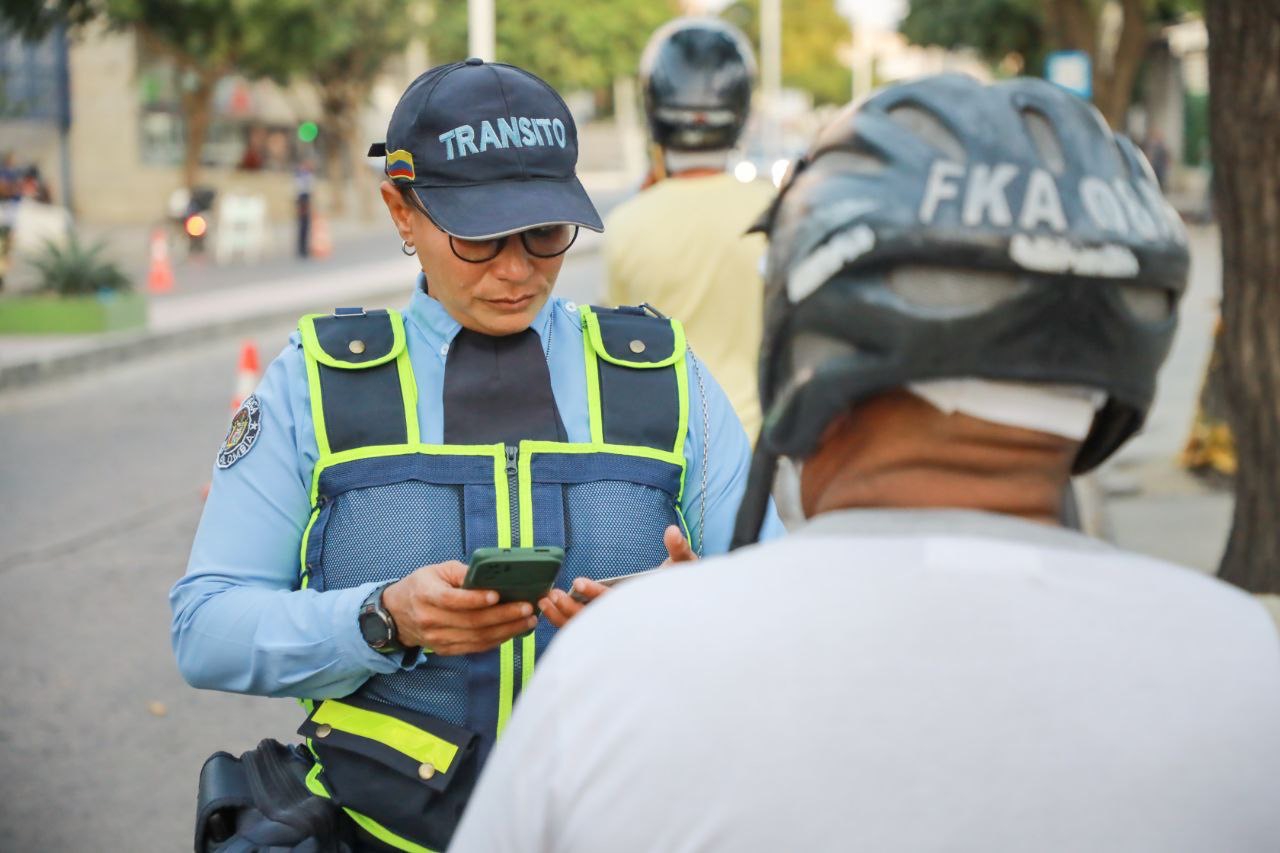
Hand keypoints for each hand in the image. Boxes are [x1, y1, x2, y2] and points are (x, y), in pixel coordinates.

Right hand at [382, 561, 537, 655]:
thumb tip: (492, 574)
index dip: (475, 599)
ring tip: (528, 620)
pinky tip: (513, 631)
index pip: (451, 599)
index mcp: (425, 595)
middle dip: (502, 615)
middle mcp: (429, 619)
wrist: (397, 614)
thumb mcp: (437, 570)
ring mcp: (437, 638)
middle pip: (470, 621)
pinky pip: (475, 647)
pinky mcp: (445, 649)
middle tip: (526, 607)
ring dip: (506, 630)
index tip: (497, 595)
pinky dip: (497, 640)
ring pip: (476, 638)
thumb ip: (462, 573)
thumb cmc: (422, 586)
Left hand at [539, 526, 696, 628]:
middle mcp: (630, 621)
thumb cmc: (687, 586)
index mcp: (644, 607)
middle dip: (571, 610)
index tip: (579, 583)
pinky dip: (567, 622)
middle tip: (552, 595)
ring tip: (545, 602)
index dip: (596, 593)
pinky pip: (585, 631)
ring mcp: (619, 628)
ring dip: (564, 618)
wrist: (690, 610)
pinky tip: (551, 611)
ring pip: (587, 631)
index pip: (616, 604)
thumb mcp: (686, 565)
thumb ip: (679, 549)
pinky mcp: (610, 628)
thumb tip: (672, 532)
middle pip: (595, 623)